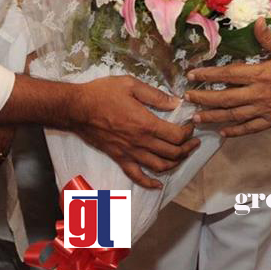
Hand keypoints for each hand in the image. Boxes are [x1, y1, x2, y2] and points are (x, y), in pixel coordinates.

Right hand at [72, 76, 199, 189]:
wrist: (76, 108)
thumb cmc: (102, 93)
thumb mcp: (130, 85)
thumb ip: (155, 95)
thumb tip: (176, 102)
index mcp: (145, 124)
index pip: (176, 136)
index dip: (188, 132)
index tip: (190, 125)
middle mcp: (140, 142)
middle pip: (172, 153)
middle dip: (187, 148)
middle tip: (194, 142)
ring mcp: (129, 153)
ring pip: (159, 166)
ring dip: (175, 164)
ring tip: (182, 156)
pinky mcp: (119, 158)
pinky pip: (137, 176)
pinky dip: (149, 183)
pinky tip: (158, 184)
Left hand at [186, 18, 270, 136]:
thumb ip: (270, 37)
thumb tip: (256, 23)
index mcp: (262, 74)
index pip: (228, 74)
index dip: (208, 75)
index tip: (192, 75)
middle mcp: (259, 94)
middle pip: (225, 98)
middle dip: (203, 98)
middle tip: (187, 98)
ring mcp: (265, 110)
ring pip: (233, 116)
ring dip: (213, 116)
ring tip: (196, 117)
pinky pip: (250, 128)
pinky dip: (235, 131)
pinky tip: (222, 132)